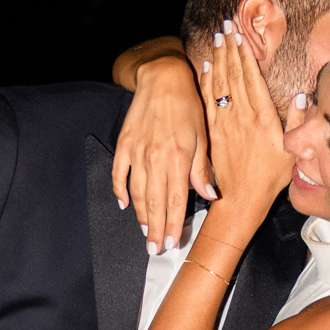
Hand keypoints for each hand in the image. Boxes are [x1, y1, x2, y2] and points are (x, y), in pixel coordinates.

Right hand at [112, 56, 215, 253]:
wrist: (162, 78)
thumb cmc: (188, 106)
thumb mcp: (203, 137)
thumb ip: (202, 170)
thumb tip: (209, 196)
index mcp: (178, 158)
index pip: (175, 201)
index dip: (172, 225)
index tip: (171, 243)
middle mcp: (155, 158)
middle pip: (154, 203)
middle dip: (155, 230)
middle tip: (154, 250)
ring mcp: (137, 152)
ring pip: (137, 194)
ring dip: (141, 216)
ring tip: (144, 233)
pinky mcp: (124, 145)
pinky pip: (119, 174)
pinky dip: (120, 191)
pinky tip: (125, 204)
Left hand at [199, 21, 292, 220]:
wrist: (241, 200)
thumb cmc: (271, 178)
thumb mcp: (292, 152)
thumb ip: (298, 123)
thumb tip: (302, 95)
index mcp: (263, 117)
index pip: (252, 76)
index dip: (245, 52)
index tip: (240, 32)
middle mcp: (242, 116)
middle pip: (233, 73)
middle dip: (229, 47)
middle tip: (225, 24)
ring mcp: (225, 123)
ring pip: (219, 83)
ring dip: (217, 58)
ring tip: (216, 37)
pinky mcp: (213, 132)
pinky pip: (208, 100)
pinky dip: (206, 81)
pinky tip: (205, 66)